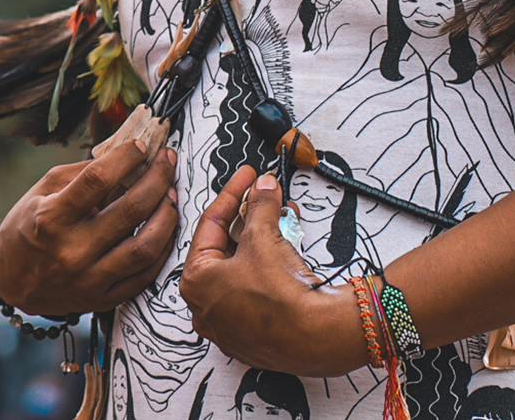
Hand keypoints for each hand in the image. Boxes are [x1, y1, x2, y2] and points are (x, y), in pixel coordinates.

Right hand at [0, 133, 178, 315]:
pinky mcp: (103, 299)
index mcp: (51, 218)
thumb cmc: (28, 228)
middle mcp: (71, 251)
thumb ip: (81, 174)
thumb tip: (124, 155)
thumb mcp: (42, 191)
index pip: (97, 179)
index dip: (125, 157)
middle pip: (130, 211)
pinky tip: (165, 227)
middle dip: (157, 178)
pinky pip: (145, 275)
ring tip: (171, 194)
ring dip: (167, 215)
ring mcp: (89, 279)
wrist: (13, 282)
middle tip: (167, 161)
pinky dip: (162, 248)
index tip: (141, 146)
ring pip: (145, 247)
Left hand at [181, 168, 366, 376]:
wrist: (319, 336)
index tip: (247, 177)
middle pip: (226, 247)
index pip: (211, 224)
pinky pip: (257, 291)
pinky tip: (288, 248)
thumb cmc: (280, 296)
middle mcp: (206, 308)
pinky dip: (271, 267)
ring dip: (265, 240)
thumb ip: (259, 206)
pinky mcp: (255, 336)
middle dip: (250, 218)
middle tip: (265, 198)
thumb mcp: (263, 237)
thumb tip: (262, 187)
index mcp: (195, 282)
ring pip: (244, 269)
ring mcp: (229, 325)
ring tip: (285, 220)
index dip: (232, 194)